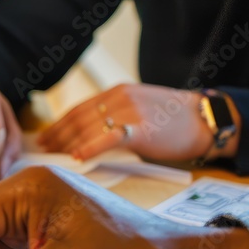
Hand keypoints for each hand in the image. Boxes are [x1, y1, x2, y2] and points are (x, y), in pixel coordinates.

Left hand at [38, 84, 220, 161]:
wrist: (205, 120)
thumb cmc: (173, 120)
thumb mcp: (139, 108)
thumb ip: (115, 116)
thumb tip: (88, 135)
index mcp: (117, 91)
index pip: (79, 108)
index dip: (59, 124)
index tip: (45, 137)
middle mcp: (120, 98)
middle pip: (79, 118)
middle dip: (57, 135)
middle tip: (42, 150)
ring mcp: (130, 112)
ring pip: (89, 128)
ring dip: (67, 143)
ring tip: (53, 155)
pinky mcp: (141, 128)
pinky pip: (109, 138)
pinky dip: (90, 147)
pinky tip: (77, 156)